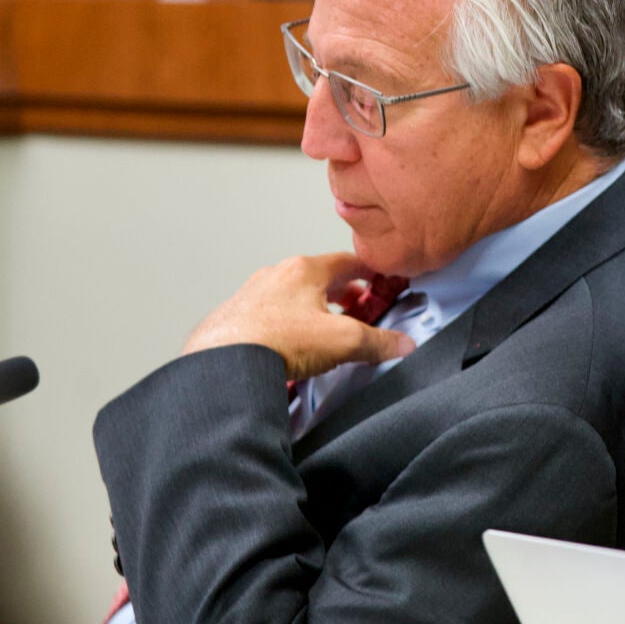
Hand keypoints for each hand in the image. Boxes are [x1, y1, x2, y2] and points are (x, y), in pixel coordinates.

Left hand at [183, 252, 414, 380]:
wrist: (223, 362)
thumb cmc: (273, 341)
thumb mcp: (342, 341)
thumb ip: (377, 342)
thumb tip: (401, 344)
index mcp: (304, 270)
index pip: (347, 261)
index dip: (369, 271)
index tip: (379, 279)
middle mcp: (277, 276)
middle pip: (320, 278)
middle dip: (343, 294)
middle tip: (359, 311)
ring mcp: (254, 295)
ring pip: (294, 295)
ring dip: (314, 308)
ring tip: (326, 330)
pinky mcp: (238, 317)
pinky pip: (272, 314)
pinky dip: (289, 323)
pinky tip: (294, 345)